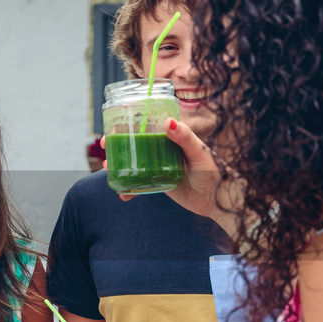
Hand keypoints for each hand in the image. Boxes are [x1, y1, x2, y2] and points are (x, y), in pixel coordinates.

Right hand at [103, 120, 225, 208]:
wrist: (218, 199)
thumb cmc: (214, 171)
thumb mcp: (199, 152)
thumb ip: (185, 137)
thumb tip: (168, 122)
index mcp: (171, 136)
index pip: (146, 125)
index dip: (128, 124)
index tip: (113, 126)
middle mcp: (162, 149)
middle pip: (134, 143)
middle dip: (116, 144)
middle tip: (104, 146)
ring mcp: (158, 166)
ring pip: (132, 163)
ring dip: (117, 166)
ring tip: (107, 169)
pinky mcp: (157, 183)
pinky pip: (138, 184)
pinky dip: (128, 189)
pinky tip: (123, 195)